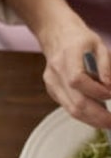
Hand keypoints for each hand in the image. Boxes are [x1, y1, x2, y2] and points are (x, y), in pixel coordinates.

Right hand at [36, 12, 110, 128]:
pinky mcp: (52, 90)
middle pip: (75, 102)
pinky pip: (68, 106)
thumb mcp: (98, 44)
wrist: (54, 34)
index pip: (78, 80)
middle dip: (98, 116)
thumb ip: (106, 65)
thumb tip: (110, 86)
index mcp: (67, 57)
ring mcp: (52, 83)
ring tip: (107, 122)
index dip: (96, 90)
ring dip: (91, 119)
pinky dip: (84, 114)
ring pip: (71, 109)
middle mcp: (56, 73)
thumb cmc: (78, 38)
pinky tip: (96, 115)